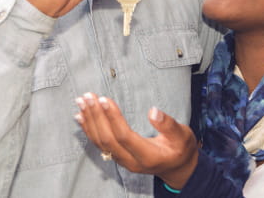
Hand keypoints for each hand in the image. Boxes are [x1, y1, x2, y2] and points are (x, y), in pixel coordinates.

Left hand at [74, 92, 197, 189]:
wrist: (177, 167)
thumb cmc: (180, 148)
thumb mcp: (183, 136)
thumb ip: (169, 125)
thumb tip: (153, 111)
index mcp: (148, 156)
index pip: (124, 136)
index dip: (113, 117)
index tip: (104, 99)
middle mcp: (132, 161)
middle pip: (108, 139)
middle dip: (96, 116)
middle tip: (88, 96)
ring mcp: (123, 161)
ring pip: (101, 142)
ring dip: (89, 121)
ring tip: (81, 102)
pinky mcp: (117, 157)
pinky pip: (99, 145)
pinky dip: (89, 129)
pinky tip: (81, 116)